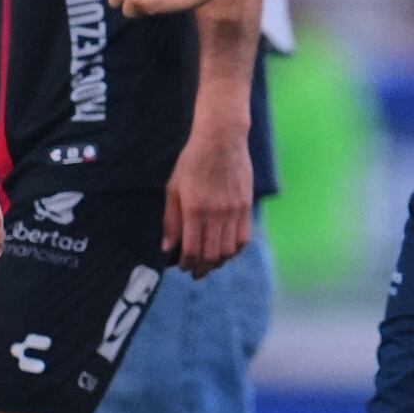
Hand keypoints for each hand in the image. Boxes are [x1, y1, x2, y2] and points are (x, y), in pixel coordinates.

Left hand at [163, 122, 255, 269]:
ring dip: (218, 262)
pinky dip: (235, 250)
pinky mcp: (246, 206)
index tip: (181, 267)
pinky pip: (243, 238)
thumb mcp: (173, 188)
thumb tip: (167, 247)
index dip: (186, 263)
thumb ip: (170, 220)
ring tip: (211, 263)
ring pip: (228, 250)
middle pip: (211, 255)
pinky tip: (227, 251)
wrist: (222, 140)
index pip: (192, 249)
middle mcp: (216, 214)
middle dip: (202, 268)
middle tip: (195, 272)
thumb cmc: (192, 162)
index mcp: (195, 210)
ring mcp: (234, 211)